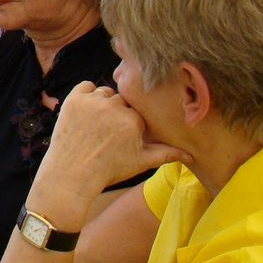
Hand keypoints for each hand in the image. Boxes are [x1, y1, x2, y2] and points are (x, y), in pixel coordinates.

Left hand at [28, 82, 187, 228]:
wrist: (72, 175)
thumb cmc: (108, 170)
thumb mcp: (140, 162)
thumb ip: (166, 154)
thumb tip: (190, 155)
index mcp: (133, 120)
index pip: (136, 111)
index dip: (129, 124)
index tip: (120, 138)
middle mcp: (114, 107)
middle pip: (121, 100)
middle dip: (116, 113)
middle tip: (106, 134)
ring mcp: (93, 101)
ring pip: (104, 93)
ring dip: (102, 104)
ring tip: (95, 126)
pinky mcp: (74, 99)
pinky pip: (86, 87)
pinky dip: (86, 95)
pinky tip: (85, 114)